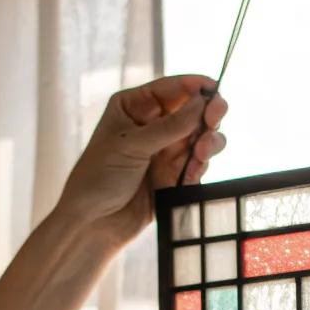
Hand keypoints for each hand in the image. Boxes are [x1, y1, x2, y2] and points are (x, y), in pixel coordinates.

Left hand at [54, 75, 227, 253]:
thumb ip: (170, 126)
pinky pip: (198, 164)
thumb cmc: (98, 178)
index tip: (213, 88)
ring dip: (207, 141)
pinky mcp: (175, 177)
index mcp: (133, 107)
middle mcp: (152, 126)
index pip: (170, 88)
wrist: (94, 224)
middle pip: (191, 111)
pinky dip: (201, 165)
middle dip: (206, 114)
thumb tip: (201, 102)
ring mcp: (165, 152)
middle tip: (216, 116)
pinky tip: (194, 171)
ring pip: (200, 138)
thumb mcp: (131, 145)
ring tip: (202, 151)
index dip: (193, 86)